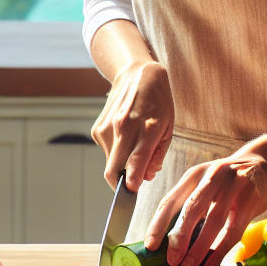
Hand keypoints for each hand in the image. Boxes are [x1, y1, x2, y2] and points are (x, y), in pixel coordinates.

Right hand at [91, 60, 173, 190]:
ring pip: (109, 162)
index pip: (136, 164)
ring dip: (120, 163)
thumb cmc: (158, 102)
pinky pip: (105, 150)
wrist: (137, 74)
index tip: (133, 191)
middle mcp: (124, 129)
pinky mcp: (98, 128)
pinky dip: (114, 151)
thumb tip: (145, 177)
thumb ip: (157, 155)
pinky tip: (124, 134)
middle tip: (130, 185)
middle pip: (113, 171)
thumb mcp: (169, 127)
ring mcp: (108, 128)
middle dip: (119, 185)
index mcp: (147, 129)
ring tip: (132, 144)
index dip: (133, 183)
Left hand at [143, 152, 266, 265]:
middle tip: (172, 259)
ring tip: (188, 265)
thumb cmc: (227, 180)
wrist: (263, 164)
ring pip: (213, 221)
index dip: (159, 223)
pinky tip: (210, 263)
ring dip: (199, 247)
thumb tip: (168, 238)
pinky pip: (233, 229)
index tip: (151, 245)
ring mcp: (233, 186)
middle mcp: (212, 176)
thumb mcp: (204, 182)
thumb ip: (189, 203)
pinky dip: (220, 249)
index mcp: (194, 174)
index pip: (172, 199)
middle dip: (179, 237)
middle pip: (192, 209)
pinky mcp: (250, 199)